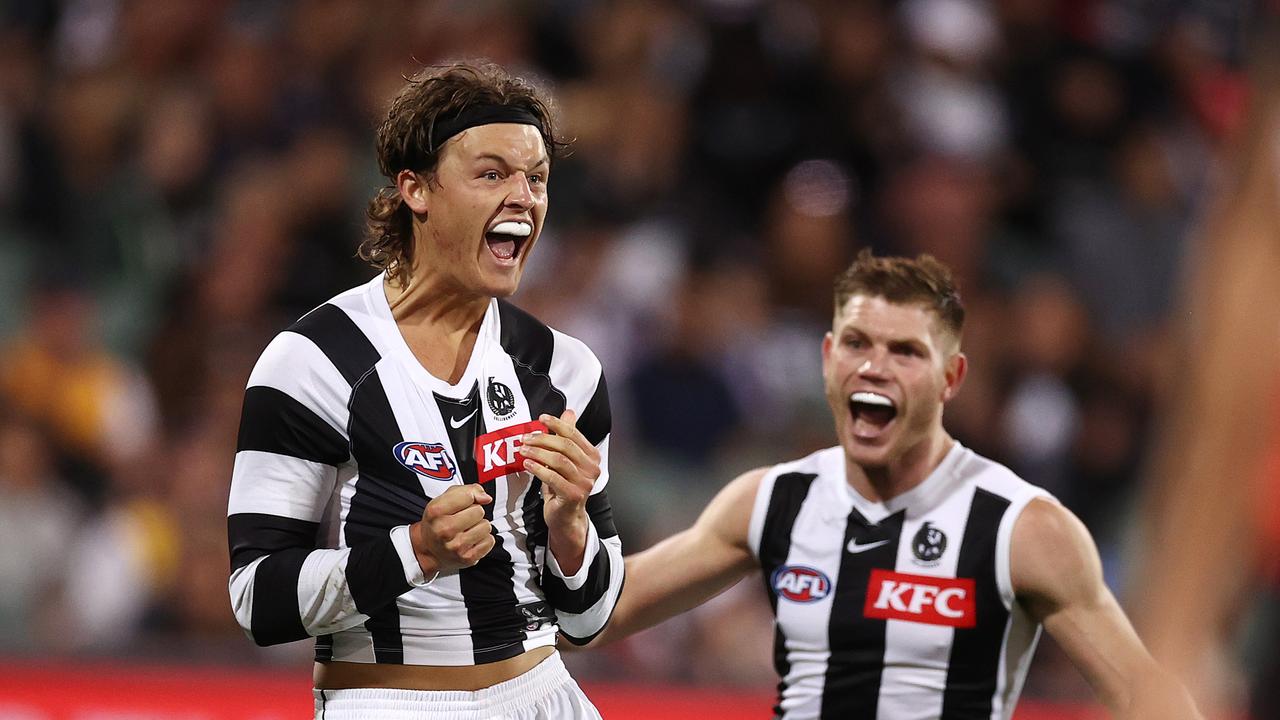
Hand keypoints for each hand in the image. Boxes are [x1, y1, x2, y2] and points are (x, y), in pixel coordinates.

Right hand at [410, 484, 493, 576]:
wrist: (429, 550)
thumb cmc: (437, 523)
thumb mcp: (443, 500)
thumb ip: (465, 490)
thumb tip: (485, 497)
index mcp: (436, 512)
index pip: (468, 496)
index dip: (470, 496)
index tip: (465, 502)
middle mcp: (444, 529)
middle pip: (479, 511)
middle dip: (474, 512)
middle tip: (463, 519)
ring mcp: (456, 546)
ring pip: (486, 526)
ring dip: (479, 526)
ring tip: (467, 530)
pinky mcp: (467, 558)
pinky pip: (490, 540)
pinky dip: (483, 540)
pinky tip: (471, 540)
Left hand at [519, 409, 600, 573]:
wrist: (566, 516)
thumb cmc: (563, 486)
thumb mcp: (565, 459)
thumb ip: (567, 437)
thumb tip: (568, 412)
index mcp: (592, 457)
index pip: (574, 434)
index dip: (557, 424)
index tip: (541, 419)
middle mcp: (592, 469)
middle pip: (566, 446)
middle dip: (543, 438)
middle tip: (525, 438)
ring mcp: (584, 483)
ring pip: (559, 460)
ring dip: (538, 452)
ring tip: (522, 450)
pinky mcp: (573, 495)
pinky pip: (553, 477)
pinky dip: (538, 468)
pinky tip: (527, 464)